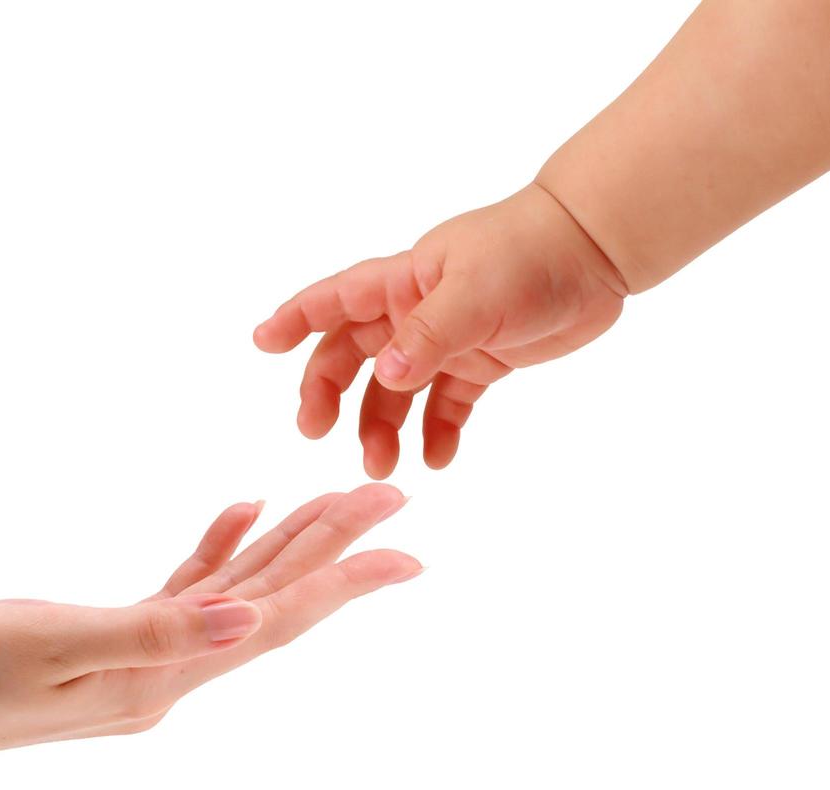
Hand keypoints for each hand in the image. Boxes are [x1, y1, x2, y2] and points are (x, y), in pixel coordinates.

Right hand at [0, 484, 419, 789]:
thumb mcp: (50, 643)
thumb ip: (151, 630)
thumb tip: (244, 620)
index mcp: (155, 678)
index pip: (270, 620)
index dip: (343, 580)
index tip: (409, 546)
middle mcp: (158, 674)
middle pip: (266, 603)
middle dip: (332, 550)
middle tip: (392, 496)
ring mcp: (131, 660)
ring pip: (230, 592)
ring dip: (284, 546)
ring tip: (335, 499)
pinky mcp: (99, 640)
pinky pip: (180, 589)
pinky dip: (215, 549)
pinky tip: (237, 514)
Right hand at [253, 183, 627, 476]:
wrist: (597, 251)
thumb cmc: (530, 254)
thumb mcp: (474, 294)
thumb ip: (428, 337)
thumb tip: (383, 377)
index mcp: (401, 282)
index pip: (333, 301)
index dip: (295, 320)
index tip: (261, 344)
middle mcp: (413, 311)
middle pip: (352, 356)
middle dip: (329, 394)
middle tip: (315, 432)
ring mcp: (445, 339)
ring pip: (395, 391)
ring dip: (382, 428)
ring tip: (381, 468)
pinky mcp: (480, 363)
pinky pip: (446, 405)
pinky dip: (438, 432)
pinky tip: (438, 459)